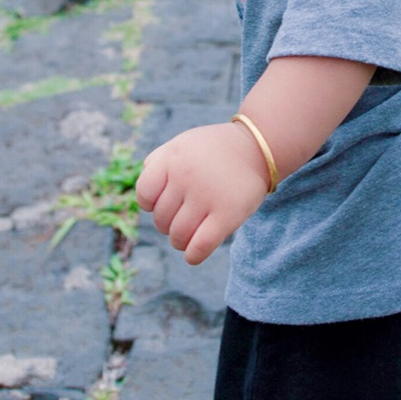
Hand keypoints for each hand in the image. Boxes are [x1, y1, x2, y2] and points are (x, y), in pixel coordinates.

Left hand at [136, 122, 269, 264]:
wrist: (256, 148)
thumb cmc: (213, 150)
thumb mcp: (181, 144)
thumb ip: (157, 163)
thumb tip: (145, 197)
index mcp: (172, 158)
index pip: (144, 195)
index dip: (150, 205)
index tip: (162, 204)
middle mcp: (186, 176)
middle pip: (162, 219)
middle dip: (167, 224)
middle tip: (181, 219)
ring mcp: (207, 196)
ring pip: (179, 235)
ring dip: (179, 242)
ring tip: (187, 236)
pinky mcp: (228, 214)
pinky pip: (201, 245)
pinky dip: (193, 256)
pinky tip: (194, 254)